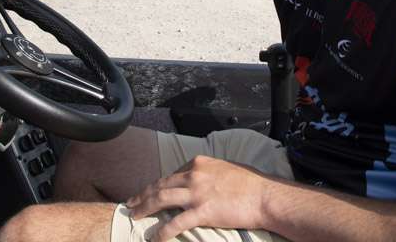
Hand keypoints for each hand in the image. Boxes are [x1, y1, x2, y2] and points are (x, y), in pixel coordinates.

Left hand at [126, 156, 270, 241]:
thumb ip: (208, 172)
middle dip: (143, 194)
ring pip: (161, 199)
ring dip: (144, 208)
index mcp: (199, 163)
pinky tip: (154, 239)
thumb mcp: (225, 167)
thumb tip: (200, 179)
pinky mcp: (202, 211)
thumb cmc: (250, 183)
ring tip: (134, 216)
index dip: (158, 185)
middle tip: (131, 202)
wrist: (264, 197)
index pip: (171, 174)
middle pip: (160, 185)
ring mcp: (196, 193)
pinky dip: (162, 232)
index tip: (150, 192)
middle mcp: (194, 175)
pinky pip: (175, 223)